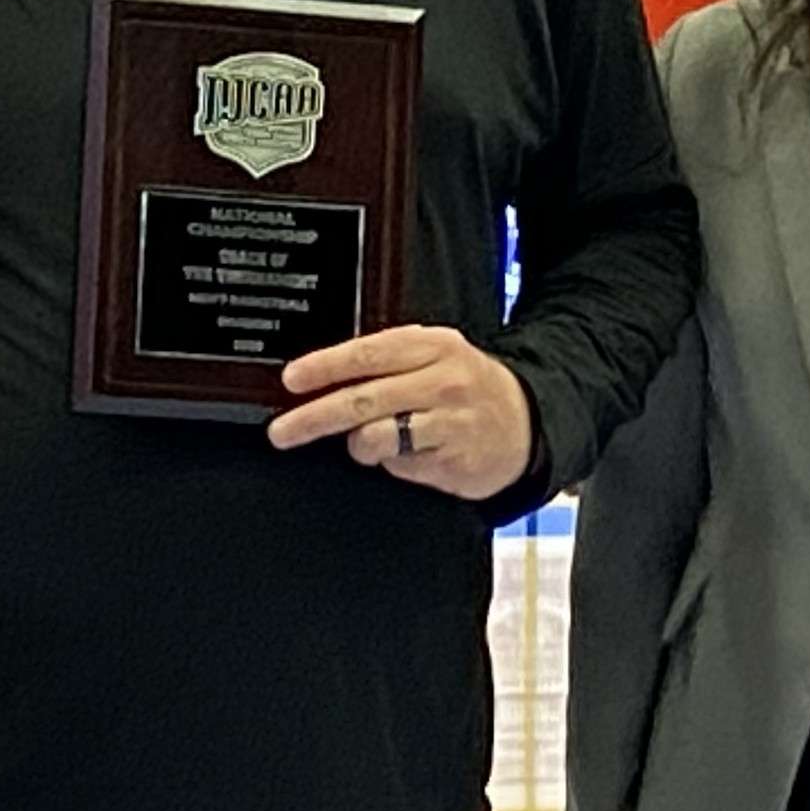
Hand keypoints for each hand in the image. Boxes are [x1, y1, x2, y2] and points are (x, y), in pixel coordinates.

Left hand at [267, 325, 535, 500]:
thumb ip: (386, 361)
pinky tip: (407, 454)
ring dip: (357, 445)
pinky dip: (392, 463)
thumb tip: (323, 377)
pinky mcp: (452, 458)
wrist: (526, 423)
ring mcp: (449, 421)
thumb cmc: (466, 388)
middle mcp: (442, 380)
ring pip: (378, 436)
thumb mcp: (433, 357)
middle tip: (283, 432)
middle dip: (314, 417)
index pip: (368, 352)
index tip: (292, 380)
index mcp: (432, 345)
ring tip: (362, 444)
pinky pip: (401, 464)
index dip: (325, 366)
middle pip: (363, 398)